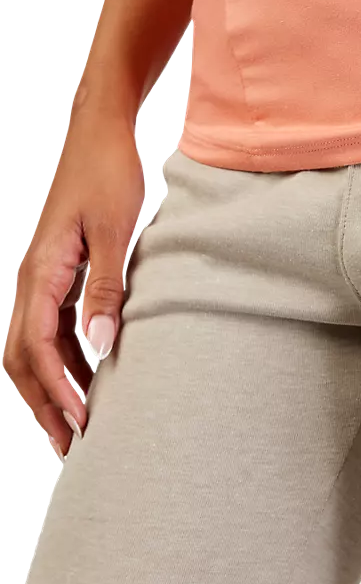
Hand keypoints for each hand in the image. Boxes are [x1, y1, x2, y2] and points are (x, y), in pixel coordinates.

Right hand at [2, 110, 144, 461]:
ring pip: (34, 347)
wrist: (101, 136)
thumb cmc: (110, 176)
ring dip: (53, 388)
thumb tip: (101, 347)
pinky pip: (52, 329)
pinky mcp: (59, 274)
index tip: (84, 425)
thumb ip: (108, 290)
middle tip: (69, 447)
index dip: (59, 391)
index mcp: (40, 272)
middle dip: (43, 404)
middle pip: (23, 357)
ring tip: (77, 427)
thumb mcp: (116, 232)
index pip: (38, 348)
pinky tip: (91, 379)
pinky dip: (67, 361)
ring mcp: (42, 278)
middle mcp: (32, 280)